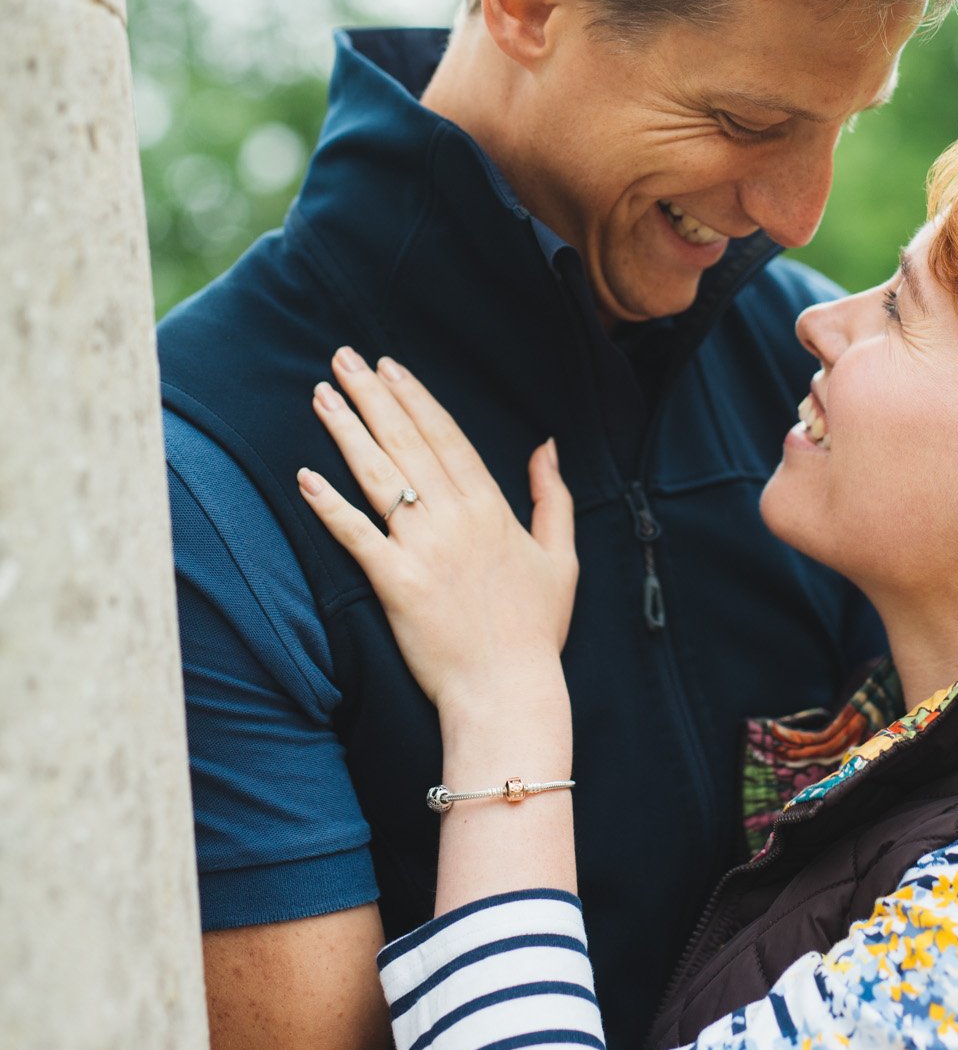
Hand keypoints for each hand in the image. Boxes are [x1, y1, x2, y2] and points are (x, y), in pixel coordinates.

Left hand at [298, 348, 577, 712]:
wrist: (508, 689)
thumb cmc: (535, 630)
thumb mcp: (560, 557)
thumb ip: (554, 497)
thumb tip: (547, 446)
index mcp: (492, 508)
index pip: (446, 436)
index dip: (414, 398)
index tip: (390, 367)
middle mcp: (455, 518)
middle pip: (406, 442)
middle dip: (372, 396)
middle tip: (343, 359)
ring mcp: (423, 549)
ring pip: (378, 476)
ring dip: (347, 431)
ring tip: (321, 395)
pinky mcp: (395, 584)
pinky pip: (356, 536)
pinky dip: (329, 505)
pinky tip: (304, 476)